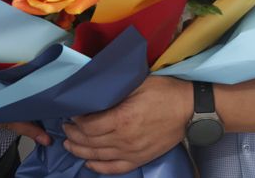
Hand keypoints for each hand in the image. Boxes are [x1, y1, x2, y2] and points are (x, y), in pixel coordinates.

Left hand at [63, 76, 191, 174]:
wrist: (188, 109)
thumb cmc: (164, 92)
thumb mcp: (137, 84)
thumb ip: (113, 91)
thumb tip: (93, 93)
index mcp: (122, 119)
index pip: (89, 125)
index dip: (76, 121)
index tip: (71, 114)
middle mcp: (124, 139)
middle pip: (90, 141)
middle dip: (73, 135)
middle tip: (65, 128)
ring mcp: (132, 152)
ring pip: (98, 156)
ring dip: (80, 151)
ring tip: (69, 144)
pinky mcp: (140, 159)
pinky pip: (114, 169)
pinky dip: (98, 168)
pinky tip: (89, 163)